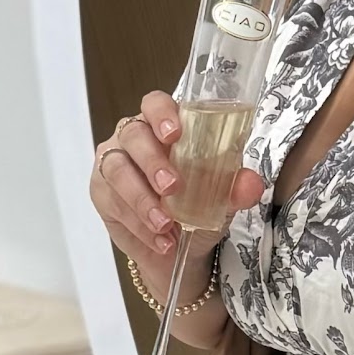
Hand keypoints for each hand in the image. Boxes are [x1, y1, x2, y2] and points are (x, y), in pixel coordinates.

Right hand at [87, 90, 264, 296]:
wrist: (179, 250)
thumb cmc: (197, 210)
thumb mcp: (221, 201)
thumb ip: (235, 189)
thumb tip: (251, 183)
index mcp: (165, 129)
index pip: (155, 104)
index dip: (161, 114)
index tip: (175, 134)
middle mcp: (135, 139)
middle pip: (133, 135)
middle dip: (152, 161)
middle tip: (172, 187)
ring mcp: (114, 163)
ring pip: (116, 169)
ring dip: (142, 199)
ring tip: (165, 224)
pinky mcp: (102, 192)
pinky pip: (113, 202)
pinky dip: (139, 224)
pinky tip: (160, 240)